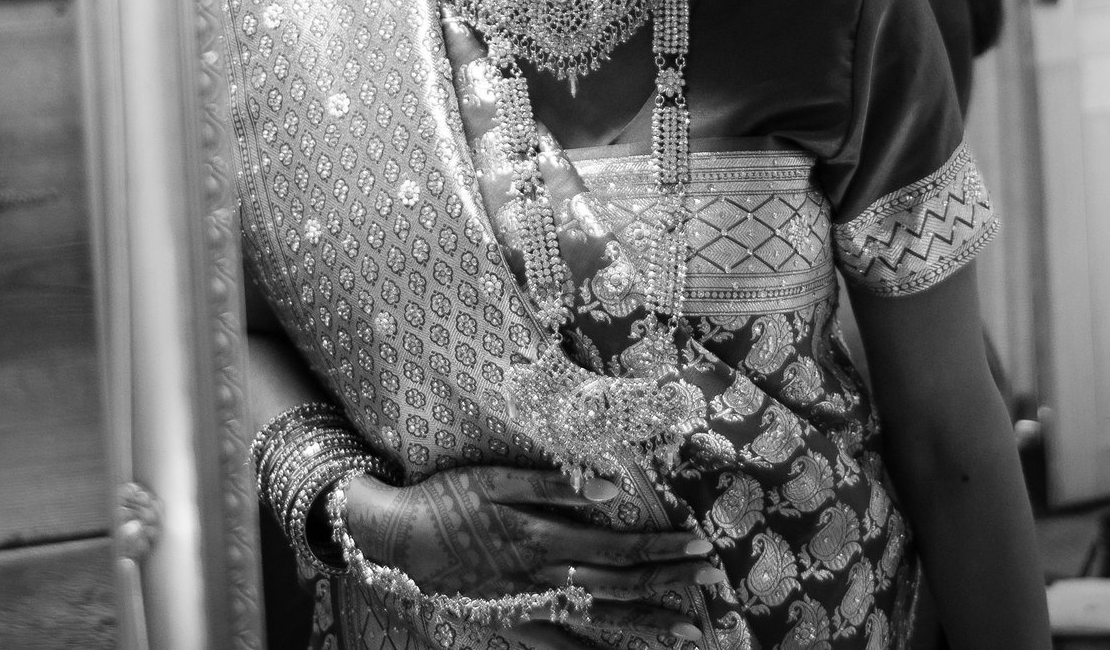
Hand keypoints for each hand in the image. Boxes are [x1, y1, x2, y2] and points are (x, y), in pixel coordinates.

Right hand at [334, 466, 721, 645]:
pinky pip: (560, 648)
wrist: (395, 540)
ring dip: (647, 623)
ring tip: (691, 631)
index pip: (618, 546)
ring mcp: (530, 607)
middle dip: (669, 581)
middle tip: (713, 577)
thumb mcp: (493, 478)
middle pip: (620, 583)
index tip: (699, 543)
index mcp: (544, 536)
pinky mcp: (512, 624)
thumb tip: (608, 489)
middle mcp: (544, 577)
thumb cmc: (446, 498)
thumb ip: (550, 485)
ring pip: (599, 620)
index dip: (661, 548)